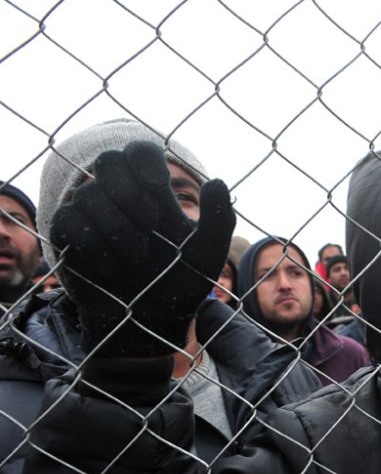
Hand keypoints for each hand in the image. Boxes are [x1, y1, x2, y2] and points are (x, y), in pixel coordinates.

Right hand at [50, 141, 235, 357]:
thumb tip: (217, 181)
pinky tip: (111, 269)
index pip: (140, 150)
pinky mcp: (69, 237)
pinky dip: (94, 246)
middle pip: (108, 160)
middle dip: (130, 191)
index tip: (159, 185)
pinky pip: (69, 221)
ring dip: (118, 228)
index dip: (145, 159)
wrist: (151, 323)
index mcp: (154, 194)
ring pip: (89, 193)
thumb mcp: (209, 255)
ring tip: (136, 260)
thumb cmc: (182, 286)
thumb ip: (219, 220)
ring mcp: (91, 215)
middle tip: (151, 225)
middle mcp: (119, 198)